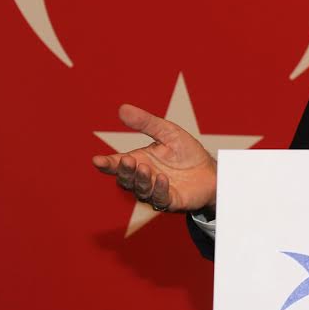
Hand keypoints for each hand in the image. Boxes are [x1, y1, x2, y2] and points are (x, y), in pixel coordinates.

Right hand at [92, 104, 216, 213]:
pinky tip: (162, 179)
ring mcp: (156, 191)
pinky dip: (160, 189)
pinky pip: (161, 199)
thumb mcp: (167, 132)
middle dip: (125, 171)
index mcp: (139, 161)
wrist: (211, 170)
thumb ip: (146, 123)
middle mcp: (144, 179)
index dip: (106, 164)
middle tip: (127, 160)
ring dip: (142, 180)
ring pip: (141, 190)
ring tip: (145, 168)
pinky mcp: (171, 201)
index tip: (97, 160)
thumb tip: (122, 108)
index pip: (117, 164)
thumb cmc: (186, 152)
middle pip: (126, 179)